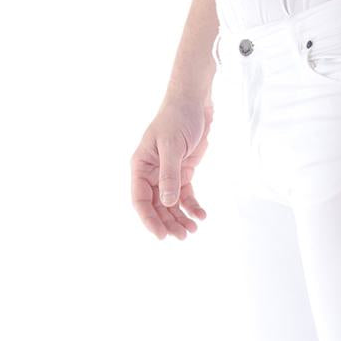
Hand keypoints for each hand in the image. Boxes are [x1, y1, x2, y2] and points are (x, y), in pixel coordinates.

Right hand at [130, 98, 212, 240]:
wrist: (194, 103)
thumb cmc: (178, 118)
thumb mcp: (172, 146)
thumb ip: (169, 175)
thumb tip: (165, 202)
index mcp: (140, 166)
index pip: (140, 199)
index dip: (149, 219)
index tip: (161, 235)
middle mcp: (151, 173)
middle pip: (156, 206)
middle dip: (168, 222)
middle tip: (183, 237)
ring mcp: (167, 174)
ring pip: (170, 204)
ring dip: (180, 219)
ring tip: (192, 230)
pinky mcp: (183, 173)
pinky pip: (185, 196)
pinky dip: (192, 207)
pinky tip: (201, 216)